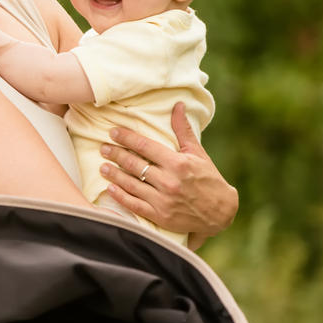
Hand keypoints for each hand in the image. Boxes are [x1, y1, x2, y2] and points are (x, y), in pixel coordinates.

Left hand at [98, 103, 237, 248]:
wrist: (221, 212)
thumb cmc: (209, 179)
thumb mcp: (198, 153)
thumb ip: (183, 130)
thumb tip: (177, 105)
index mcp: (178, 163)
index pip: (145, 146)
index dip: (127, 138)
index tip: (113, 132)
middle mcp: (169, 181)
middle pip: (135, 164)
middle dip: (116, 155)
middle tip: (103, 148)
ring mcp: (163, 200)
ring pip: (132, 184)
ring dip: (114, 175)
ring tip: (102, 167)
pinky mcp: (160, 216)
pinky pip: (135, 205)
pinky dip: (120, 197)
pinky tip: (110, 189)